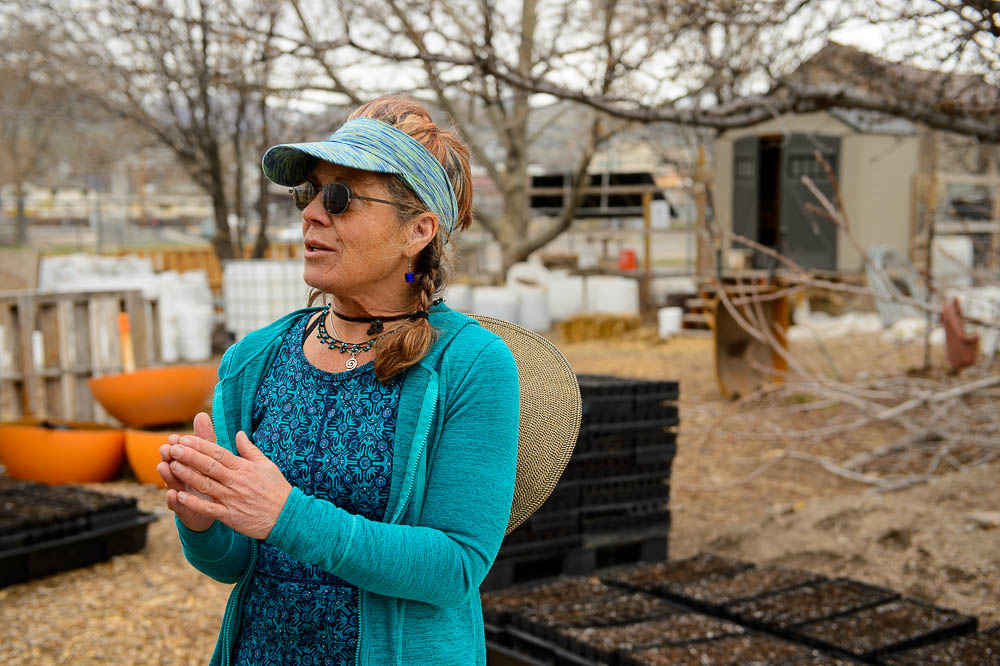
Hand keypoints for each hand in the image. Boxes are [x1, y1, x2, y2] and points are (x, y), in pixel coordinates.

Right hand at [157, 412, 215, 531]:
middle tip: (166, 449)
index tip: (175, 437)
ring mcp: (182, 494)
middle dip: (168, 457)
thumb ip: (204, 438)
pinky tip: (172, 494)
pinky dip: (174, 500)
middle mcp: (182, 478)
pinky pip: (178, 505)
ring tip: (163, 466)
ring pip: (172, 483)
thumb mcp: (208, 458)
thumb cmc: (208, 479)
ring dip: (167, 475)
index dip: (178, 445)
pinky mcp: (185, 510)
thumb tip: (201, 414)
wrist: (215, 509)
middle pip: (173, 465)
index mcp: (188, 464)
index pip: (182, 452)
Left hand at [161, 415, 292, 539]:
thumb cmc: (277, 490)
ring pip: (206, 484)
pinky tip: (180, 495)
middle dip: (189, 456)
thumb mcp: (267, 465)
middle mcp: (236, 481)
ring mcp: (232, 498)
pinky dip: (194, 502)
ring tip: (171, 466)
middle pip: (209, 466)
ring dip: (188, 475)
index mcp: (244, 467)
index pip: (218, 452)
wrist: (288, 517)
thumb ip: (249, 449)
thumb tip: (238, 433)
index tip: (184, 438)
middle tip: (172, 447)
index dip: (200, 445)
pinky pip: (209, 508)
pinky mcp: (230, 516)